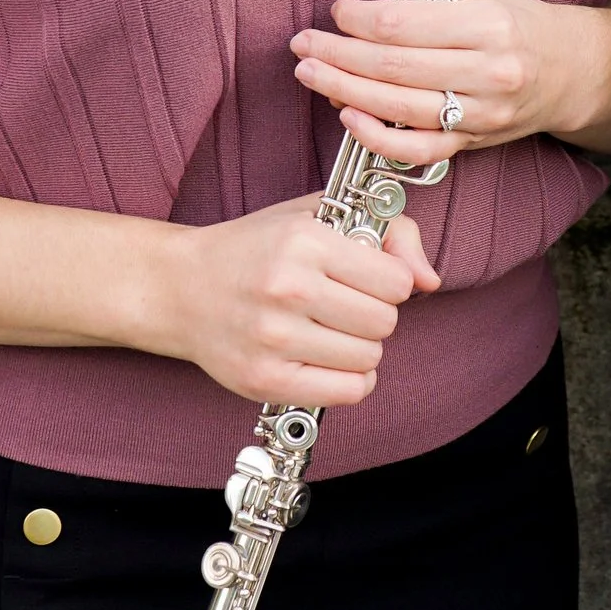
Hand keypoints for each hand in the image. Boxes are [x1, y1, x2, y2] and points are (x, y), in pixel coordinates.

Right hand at [153, 197, 439, 408]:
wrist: (180, 288)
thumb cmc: (256, 249)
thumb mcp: (318, 217)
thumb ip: (388, 233)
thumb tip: (430, 281)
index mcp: (304, 241)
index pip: (396, 282)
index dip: (388, 283)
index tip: (364, 280)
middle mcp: (288, 288)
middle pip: (384, 323)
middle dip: (373, 316)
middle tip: (343, 307)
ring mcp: (274, 338)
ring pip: (368, 359)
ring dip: (358, 349)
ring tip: (328, 331)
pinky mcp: (265, 380)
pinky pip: (346, 392)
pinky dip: (349, 381)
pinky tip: (328, 360)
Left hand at [291, 0, 610, 159]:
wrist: (574, 73)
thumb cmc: (523, 28)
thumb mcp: (489, 0)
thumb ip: (434, 9)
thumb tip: (367, 16)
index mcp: (491, 26)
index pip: (407, 24)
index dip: (360, 19)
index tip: (337, 10)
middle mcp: (489, 72)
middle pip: (394, 67)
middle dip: (339, 54)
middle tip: (304, 43)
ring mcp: (482, 113)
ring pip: (399, 108)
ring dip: (344, 90)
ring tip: (312, 73)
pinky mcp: (475, 143)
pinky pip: (418, 148)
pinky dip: (378, 137)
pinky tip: (348, 117)